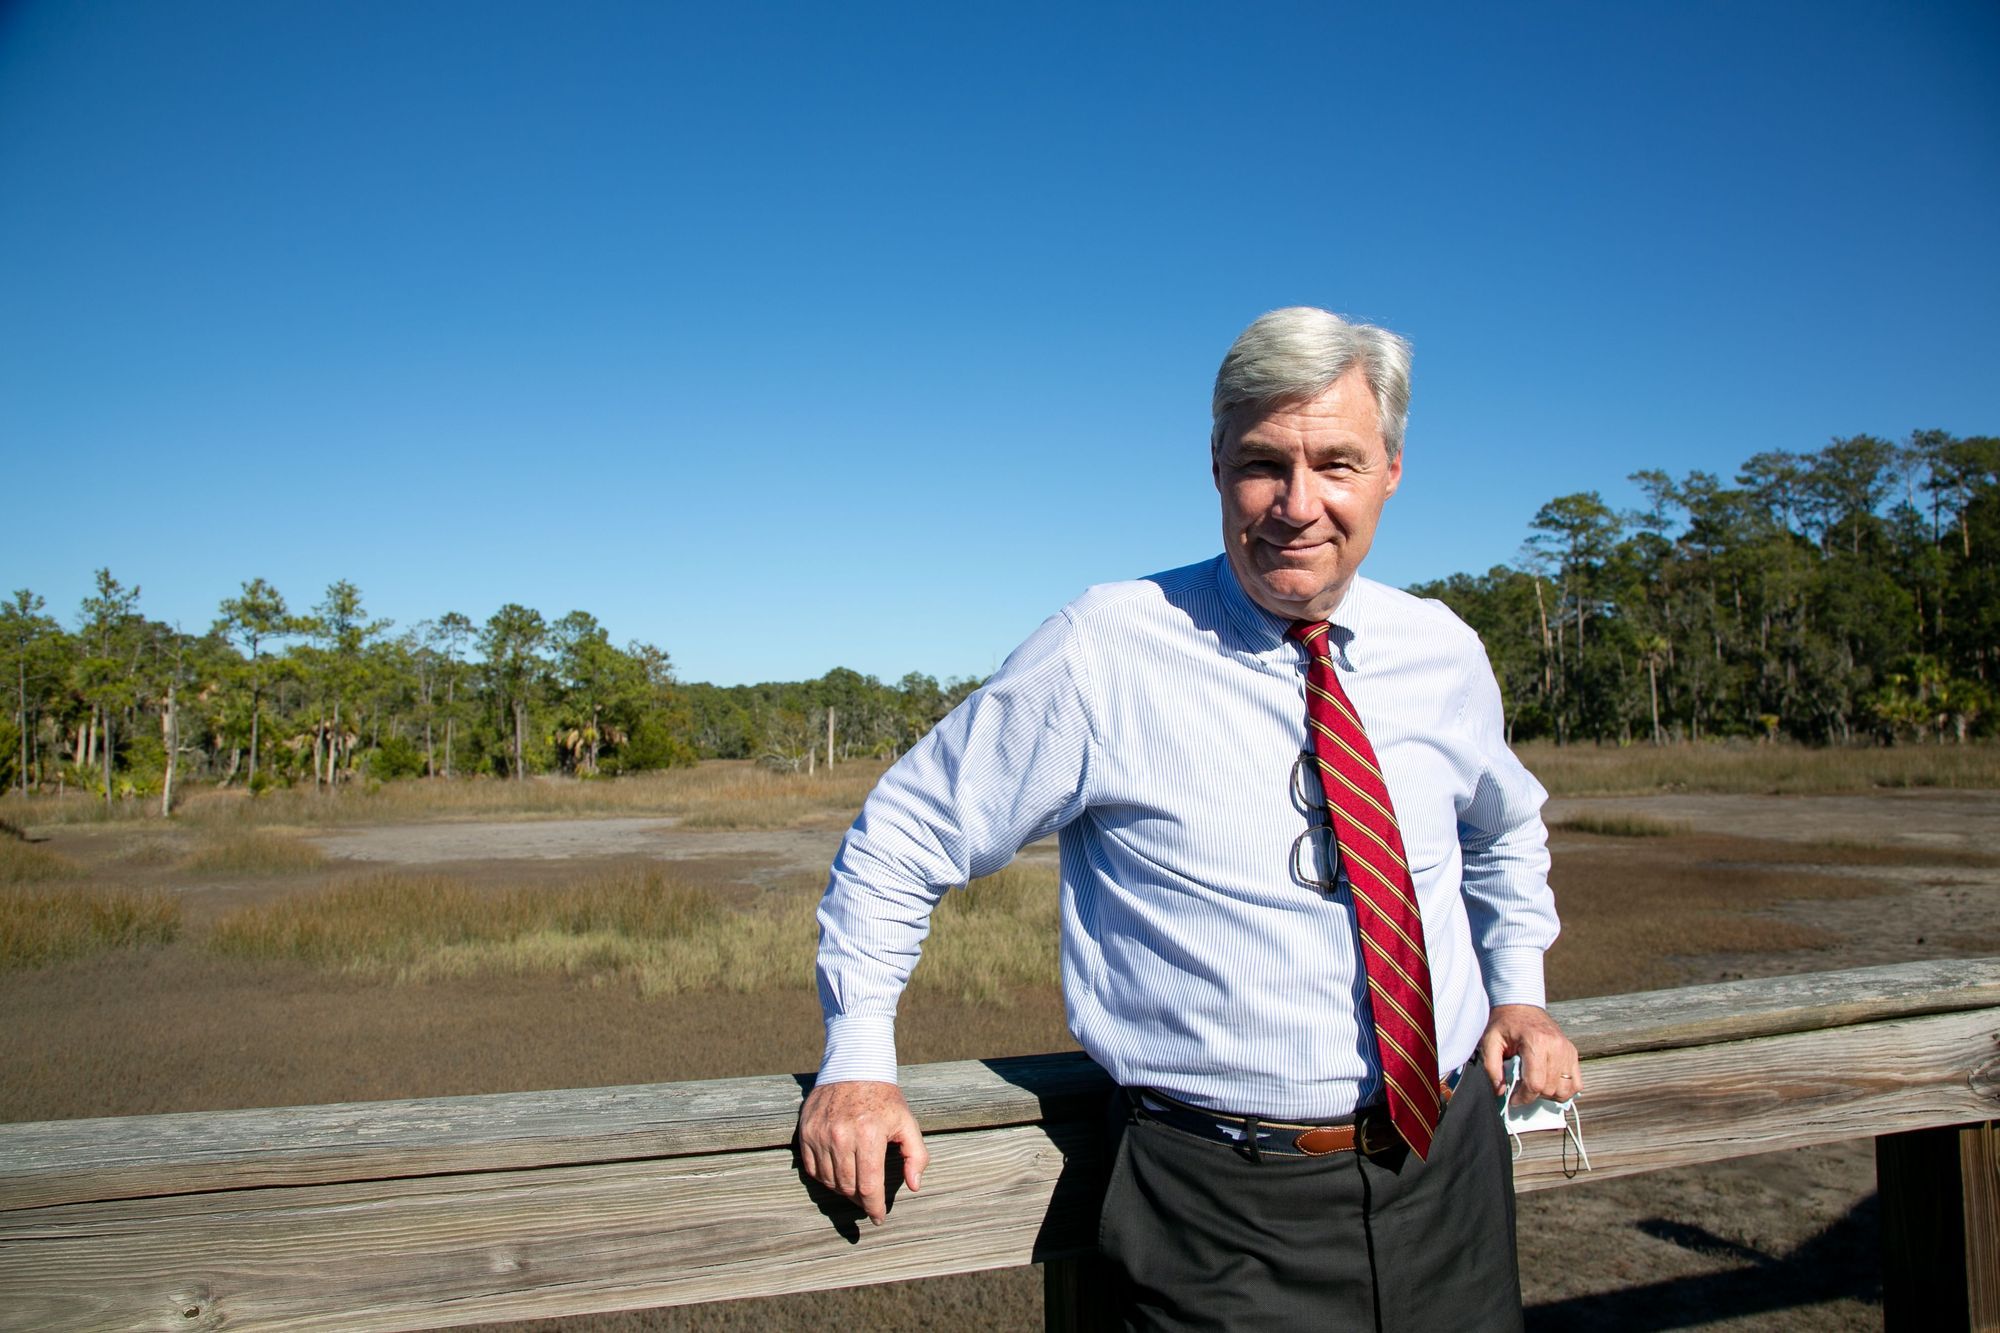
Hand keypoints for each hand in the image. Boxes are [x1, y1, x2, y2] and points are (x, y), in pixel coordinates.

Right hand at [796, 1079, 928, 1224]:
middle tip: (869, 1201)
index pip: (869, 1187)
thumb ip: (916, 1155)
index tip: (879, 1217)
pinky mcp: (806, 1132)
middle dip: (861, 1200)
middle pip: (848, 1187)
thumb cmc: (884, 1097)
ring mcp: (820, 1134)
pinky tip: (838, 1174)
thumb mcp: (907, 1122)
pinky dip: (825, 1177)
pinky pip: (813, 1169)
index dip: (875, 1208)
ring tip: (855, 1187)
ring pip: (829, 1181)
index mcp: (869, 1135)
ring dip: (843, 1190)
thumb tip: (914, 1185)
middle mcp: (841, 1136)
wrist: (853, 1066)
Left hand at [1476, 1003, 1581, 1103]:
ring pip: (1566, 1089)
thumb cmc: (1504, 1024)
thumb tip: (1501, 1092)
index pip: (1536, 1084)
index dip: (1523, 1098)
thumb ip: (1492, 1068)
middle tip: (1521, 1090)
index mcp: (1536, 1042)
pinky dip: (1565, 1089)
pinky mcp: (1573, 1052)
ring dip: (1550, 1095)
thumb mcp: (1490, 1041)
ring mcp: (1567, 1050)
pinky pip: (1577, 1083)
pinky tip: (1549, 1084)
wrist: (1521, 1005)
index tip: (1513, 1099)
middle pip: (1550, 1089)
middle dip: (1534, 1096)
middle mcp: (1556, 1046)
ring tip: (1535, 1086)